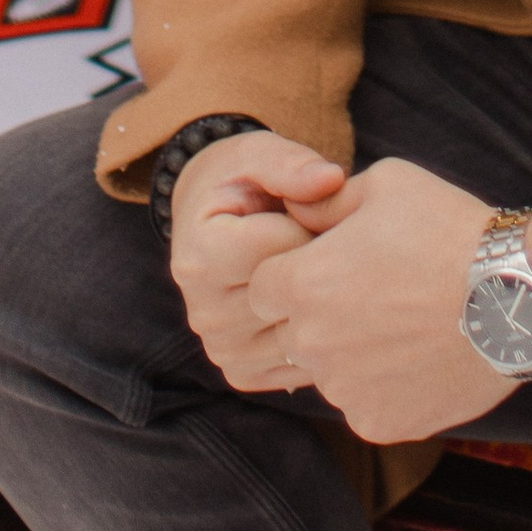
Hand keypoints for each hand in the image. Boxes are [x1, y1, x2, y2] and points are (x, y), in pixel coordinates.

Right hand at [167, 130, 348, 393]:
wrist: (213, 220)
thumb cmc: (240, 182)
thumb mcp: (259, 155)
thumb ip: (292, 165)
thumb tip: (332, 178)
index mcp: (199, 259)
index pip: (287, 250)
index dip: (312, 223)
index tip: (305, 212)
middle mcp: (204, 315)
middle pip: (297, 297)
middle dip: (323, 266)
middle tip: (317, 241)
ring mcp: (222, 351)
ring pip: (306, 335)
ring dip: (324, 303)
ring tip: (312, 271)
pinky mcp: (243, 374)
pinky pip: (302, 364)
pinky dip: (318, 334)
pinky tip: (313, 305)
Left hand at [244, 158, 526, 444]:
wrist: (516, 297)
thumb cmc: (449, 230)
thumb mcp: (384, 185)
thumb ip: (326, 200)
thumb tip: (295, 209)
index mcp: (303, 284)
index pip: (260, 288)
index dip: (290, 272)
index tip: (326, 264)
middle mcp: (313, 344)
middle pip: (289, 332)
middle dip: (315, 313)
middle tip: (369, 293)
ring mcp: (345, 391)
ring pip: (327, 371)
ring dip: (348, 352)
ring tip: (402, 323)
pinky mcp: (380, 424)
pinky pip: (362, 404)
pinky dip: (382, 386)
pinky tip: (418, 356)